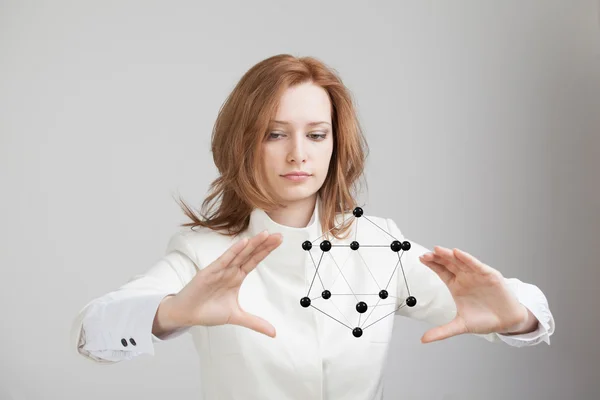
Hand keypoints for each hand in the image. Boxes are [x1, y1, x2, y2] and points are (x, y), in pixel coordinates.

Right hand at [157, 230, 282, 337]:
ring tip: (265, 234)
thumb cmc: (208, 311)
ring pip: (239, 254)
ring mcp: (220, 270)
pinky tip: (243, 243)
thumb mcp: (236, 316)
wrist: (187, 314)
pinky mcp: (209, 272)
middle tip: (279, 235)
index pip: (254, 260)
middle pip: (250, 254)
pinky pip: (223, 260)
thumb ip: (255, 322)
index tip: (279, 241)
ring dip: (251, 244)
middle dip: (264, 244)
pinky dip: (233, 252)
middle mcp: (230, 270)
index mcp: (236, 276)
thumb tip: (274, 333)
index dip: (266, 250)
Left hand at [417, 246, 531, 342]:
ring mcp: (476, 275)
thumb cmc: (484, 320)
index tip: (421, 258)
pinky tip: (458, 253)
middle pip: (448, 264)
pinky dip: (467, 259)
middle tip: (426, 254)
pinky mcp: (489, 275)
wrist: (507, 322)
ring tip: (438, 250)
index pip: (441, 272)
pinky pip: (476, 265)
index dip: (432, 265)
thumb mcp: (460, 326)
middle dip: (437, 258)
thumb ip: (442, 331)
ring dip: (449, 255)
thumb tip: (423, 340)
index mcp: (456, 286)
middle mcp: (465, 278)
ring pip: (460, 262)